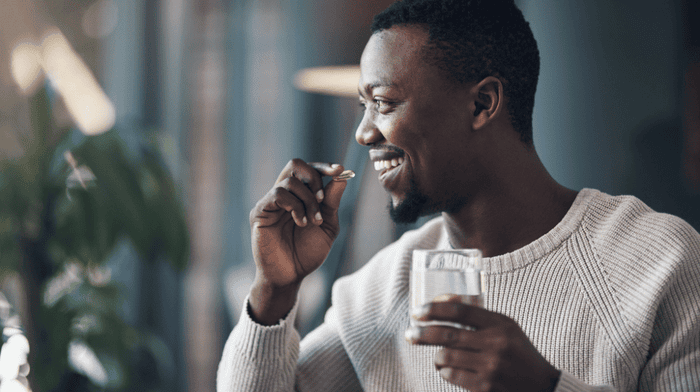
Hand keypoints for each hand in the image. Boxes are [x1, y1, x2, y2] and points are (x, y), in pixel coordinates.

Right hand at [248, 159, 346, 323]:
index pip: (309, 170)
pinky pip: (277, 194)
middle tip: (322, 198)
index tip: (340, 170)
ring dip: (307, 200)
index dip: (324, 167)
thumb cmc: (307, 252)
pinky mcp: (260, 211)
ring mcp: (270, 202)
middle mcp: (284, 194)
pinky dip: (294, 205)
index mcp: (300, 195)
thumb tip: (342, 176)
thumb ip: (332, 201)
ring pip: (289, 181)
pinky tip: (301, 222)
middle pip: (295, 164)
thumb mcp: (327, 225)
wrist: (291, 275)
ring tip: (311, 221)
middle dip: (314, 177)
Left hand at [406, 295, 559, 391]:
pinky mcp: (485, 387)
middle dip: (422, 334)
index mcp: (500, 324)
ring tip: (439, 357)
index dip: (434, 309)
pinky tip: (450, 369)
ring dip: (437, 357)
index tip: (418, 312)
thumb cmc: (518, 352)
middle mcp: (496, 344)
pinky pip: (451, 375)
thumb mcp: (505, 327)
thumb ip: (478, 316)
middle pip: (447, 334)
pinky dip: (446, 371)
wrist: (542, 386)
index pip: (460, 311)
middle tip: (409, 334)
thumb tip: (440, 301)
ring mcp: (490, 367)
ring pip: (445, 356)